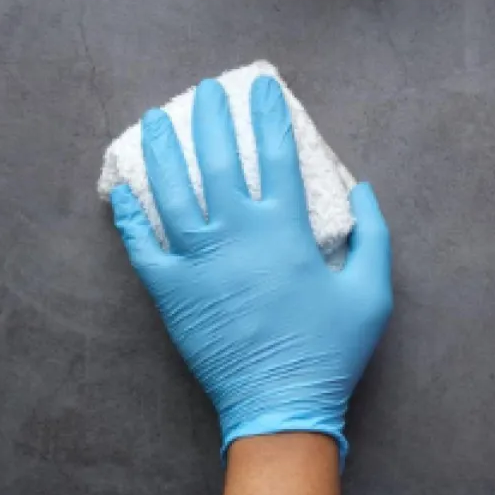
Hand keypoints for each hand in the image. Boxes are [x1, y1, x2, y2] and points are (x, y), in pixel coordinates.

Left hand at [111, 77, 392, 458]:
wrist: (280, 408)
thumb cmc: (330, 351)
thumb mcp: (372, 293)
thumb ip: (373, 235)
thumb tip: (362, 188)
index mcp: (285, 230)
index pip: (276, 154)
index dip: (269, 115)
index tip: (261, 86)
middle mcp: (237, 235)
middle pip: (218, 160)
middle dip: (210, 117)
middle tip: (204, 90)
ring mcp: (198, 262)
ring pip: (172, 192)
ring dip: (162, 151)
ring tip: (154, 119)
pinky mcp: (171, 292)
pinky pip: (142, 247)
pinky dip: (128, 217)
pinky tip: (121, 189)